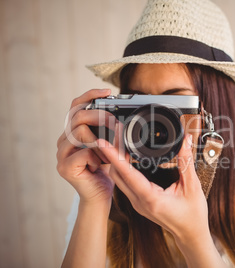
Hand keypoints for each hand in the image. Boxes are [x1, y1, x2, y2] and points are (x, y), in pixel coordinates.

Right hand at [57, 89, 116, 204]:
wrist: (99, 196)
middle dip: (101, 116)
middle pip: (77, 116)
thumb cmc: (105, 170)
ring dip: (100, 140)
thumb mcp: (109, 146)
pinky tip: (101, 165)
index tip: (108, 92)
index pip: (76, 107)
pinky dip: (98, 157)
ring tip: (109, 153)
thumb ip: (108, 132)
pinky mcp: (64, 167)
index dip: (90, 96)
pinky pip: (83, 152)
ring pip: (79, 132)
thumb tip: (120, 117)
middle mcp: (64, 141)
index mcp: (72, 132)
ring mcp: (61, 154)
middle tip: (116, 124)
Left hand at [97, 134, 209, 242]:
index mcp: (151, 198)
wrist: (191, 234)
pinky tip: (126, 158)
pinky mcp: (139, 203)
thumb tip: (186, 141)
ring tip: (118, 143)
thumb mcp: (192, 186)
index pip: (127, 174)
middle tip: (114, 135)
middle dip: (112, 154)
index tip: (104, 142)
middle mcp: (140, 202)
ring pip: (118, 179)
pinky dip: (122, 169)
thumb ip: (186, 162)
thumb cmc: (193, 215)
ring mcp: (137, 203)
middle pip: (117, 175)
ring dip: (116, 161)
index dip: (114, 156)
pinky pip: (125, 184)